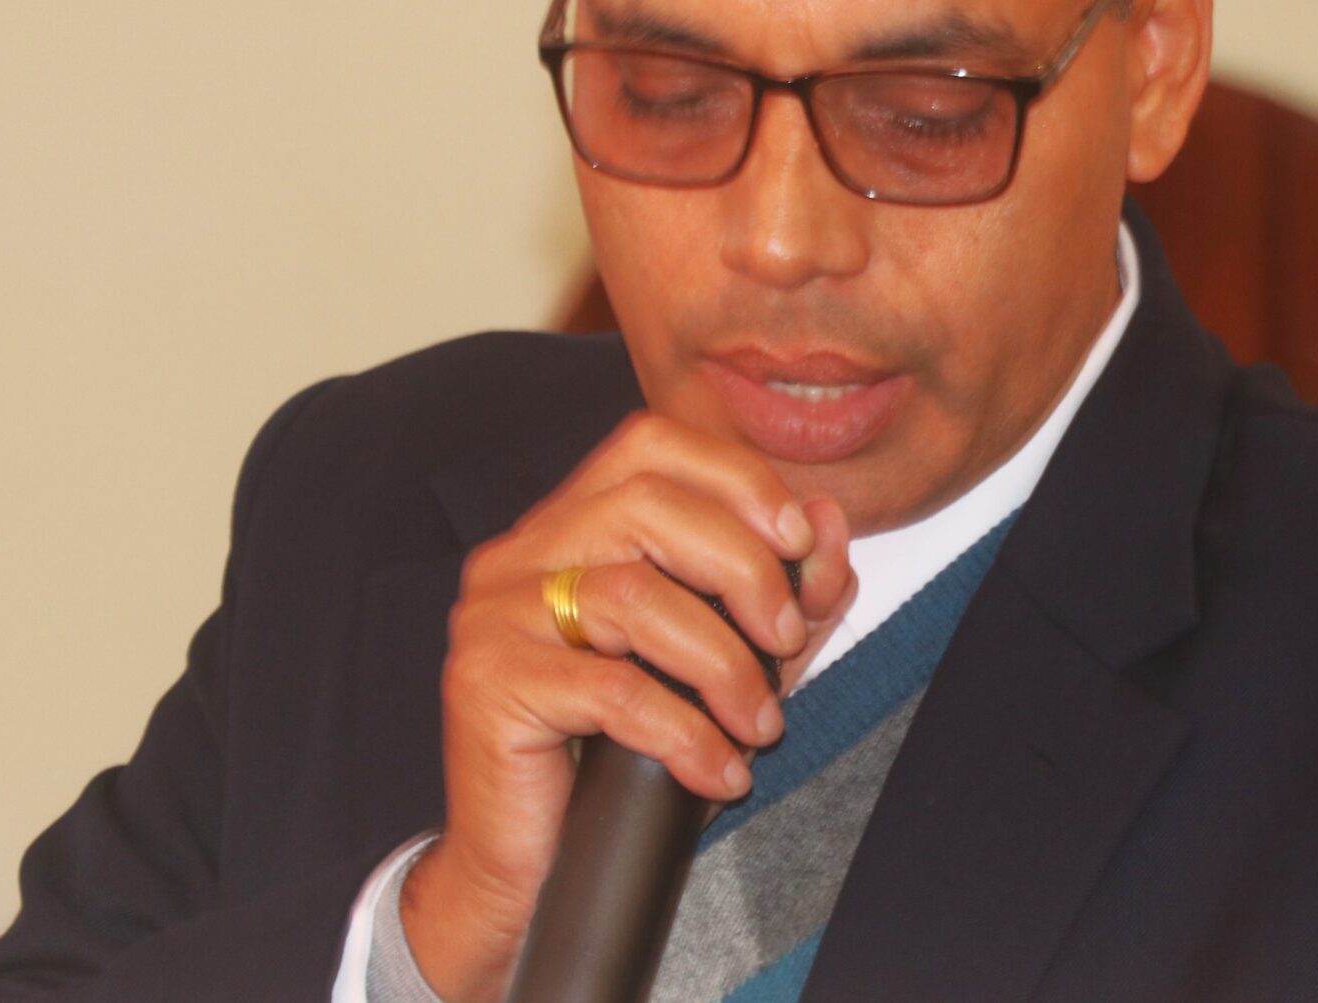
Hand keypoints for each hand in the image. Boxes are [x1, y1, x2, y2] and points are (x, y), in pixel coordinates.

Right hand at [397, 408, 855, 1002]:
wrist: (530, 872)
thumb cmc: (621, 757)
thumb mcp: (722, 663)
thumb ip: (778, 593)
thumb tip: (829, 524)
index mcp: (566, 525)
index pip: (649, 446)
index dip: (735, 477)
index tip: (800, 540)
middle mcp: (519, 554)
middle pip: (643, 505)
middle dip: (743, 567)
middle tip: (788, 641)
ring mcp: (494, 615)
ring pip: (630, 596)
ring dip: (722, 662)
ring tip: (761, 724)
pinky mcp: (488, 684)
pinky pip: (610, 689)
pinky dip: (686, 731)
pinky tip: (719, 773)